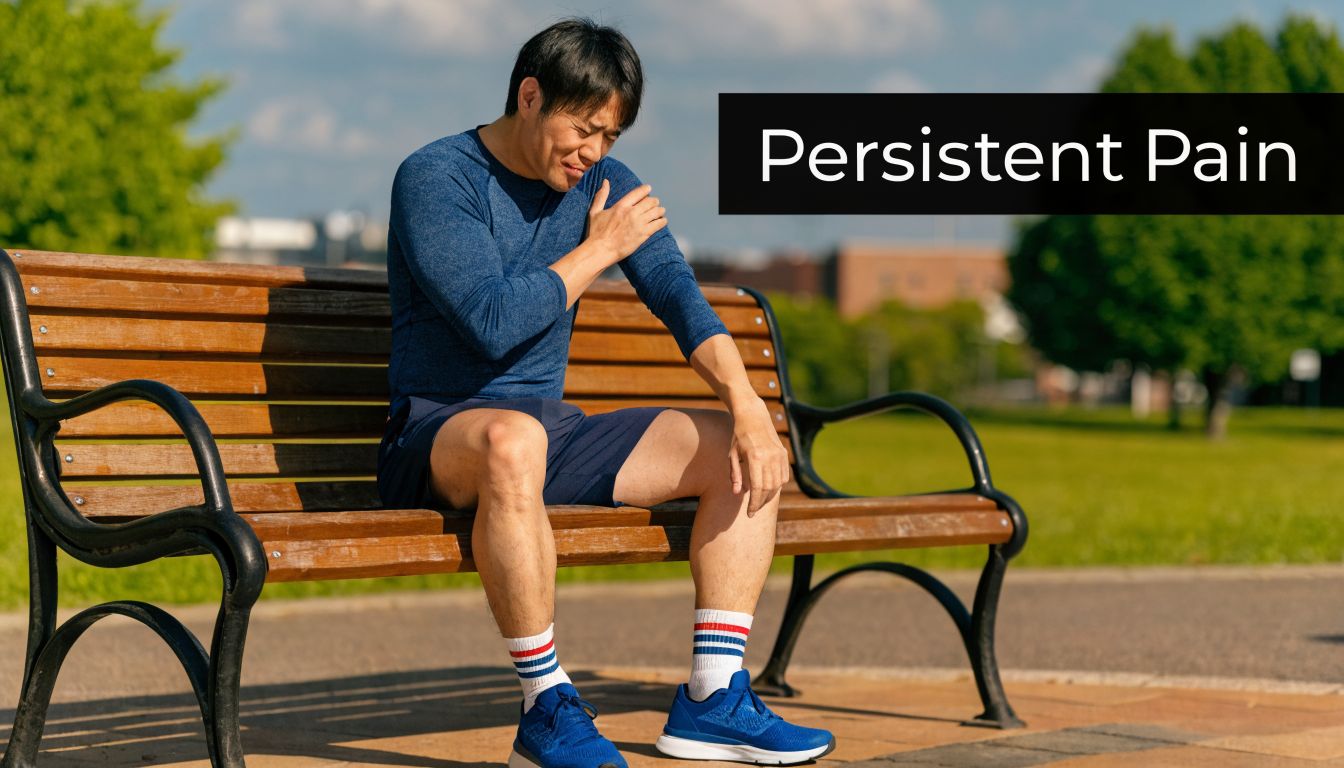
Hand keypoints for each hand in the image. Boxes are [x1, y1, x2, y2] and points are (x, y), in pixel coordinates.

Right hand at [585, 180, 666, 264]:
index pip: (637, 193)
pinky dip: (662, 222)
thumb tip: (605, 181)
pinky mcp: (642, 235)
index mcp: (621, 206)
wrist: (600, 250)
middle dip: (654, 201)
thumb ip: (601, 196)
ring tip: (661, 211)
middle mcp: (631, 213)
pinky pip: (657, 225)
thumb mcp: (595, 211)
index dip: (645, 190)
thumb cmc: (595, 232)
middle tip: (656, 203)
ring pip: (655, 213)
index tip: (649, 188)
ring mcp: (638, 224)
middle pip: (650, 202)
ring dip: (660, 210)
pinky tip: (663, 221)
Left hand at [727, 397, 790, 516]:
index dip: (754, 503)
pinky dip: (777, 486)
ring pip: (778, 484)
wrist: (753, 416)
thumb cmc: (739, 436)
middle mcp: (770, 457)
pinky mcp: (784, 454)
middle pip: (769, 489)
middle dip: (761, 503)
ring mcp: (779, 455)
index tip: (750, 513)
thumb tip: (738, 493)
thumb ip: (735, 475)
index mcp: (755, 458)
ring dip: (769, 496)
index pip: (757, 488)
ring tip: (760, 502)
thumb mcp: (732, 455)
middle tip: (754, 510)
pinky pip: (784, 476)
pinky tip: (769, 490)